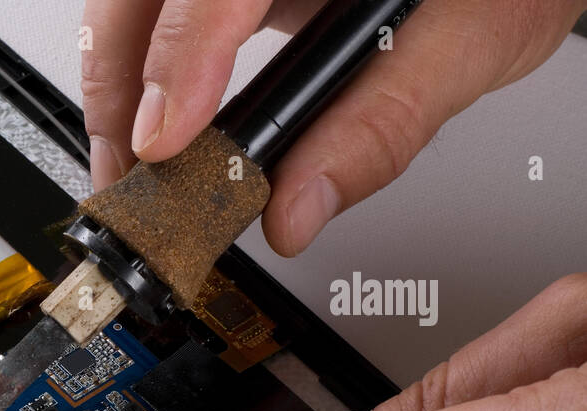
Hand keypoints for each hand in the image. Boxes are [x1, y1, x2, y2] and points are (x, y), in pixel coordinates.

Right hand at [80, 0, 585, 254]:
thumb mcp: (472, 38)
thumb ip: (382, 126)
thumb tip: (297, 207)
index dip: (180, 66)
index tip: (164, 145)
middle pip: (140, 0)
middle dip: (120, 95)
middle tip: (129, 185)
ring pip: (132, 6)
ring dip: (121, 85)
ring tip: (135, 166)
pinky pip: (158, 10)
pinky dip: (144, 66)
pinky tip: (155, 120)